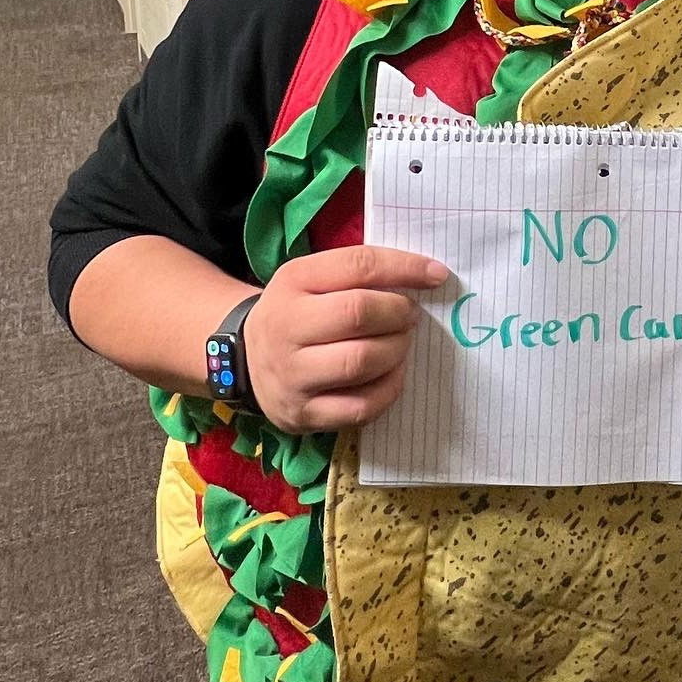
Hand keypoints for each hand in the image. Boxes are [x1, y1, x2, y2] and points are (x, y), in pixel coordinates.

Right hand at [242, 244, 447, 433]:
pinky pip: (361, 406)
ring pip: (362, 362)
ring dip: (397, 350)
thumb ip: (360, 273)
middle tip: (409, 316)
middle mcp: (286, 327)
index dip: (404, 268)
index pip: (357, 266)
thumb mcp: (313, 278)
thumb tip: (427, 274)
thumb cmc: (297, 311)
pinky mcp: (303, 414)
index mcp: (292, 281)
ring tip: (400, 343)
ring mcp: (292, 376)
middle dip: (399, 313)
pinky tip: (391, 374)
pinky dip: (389, 388)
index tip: (437, 274)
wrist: (245, 359)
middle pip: (359, 314)